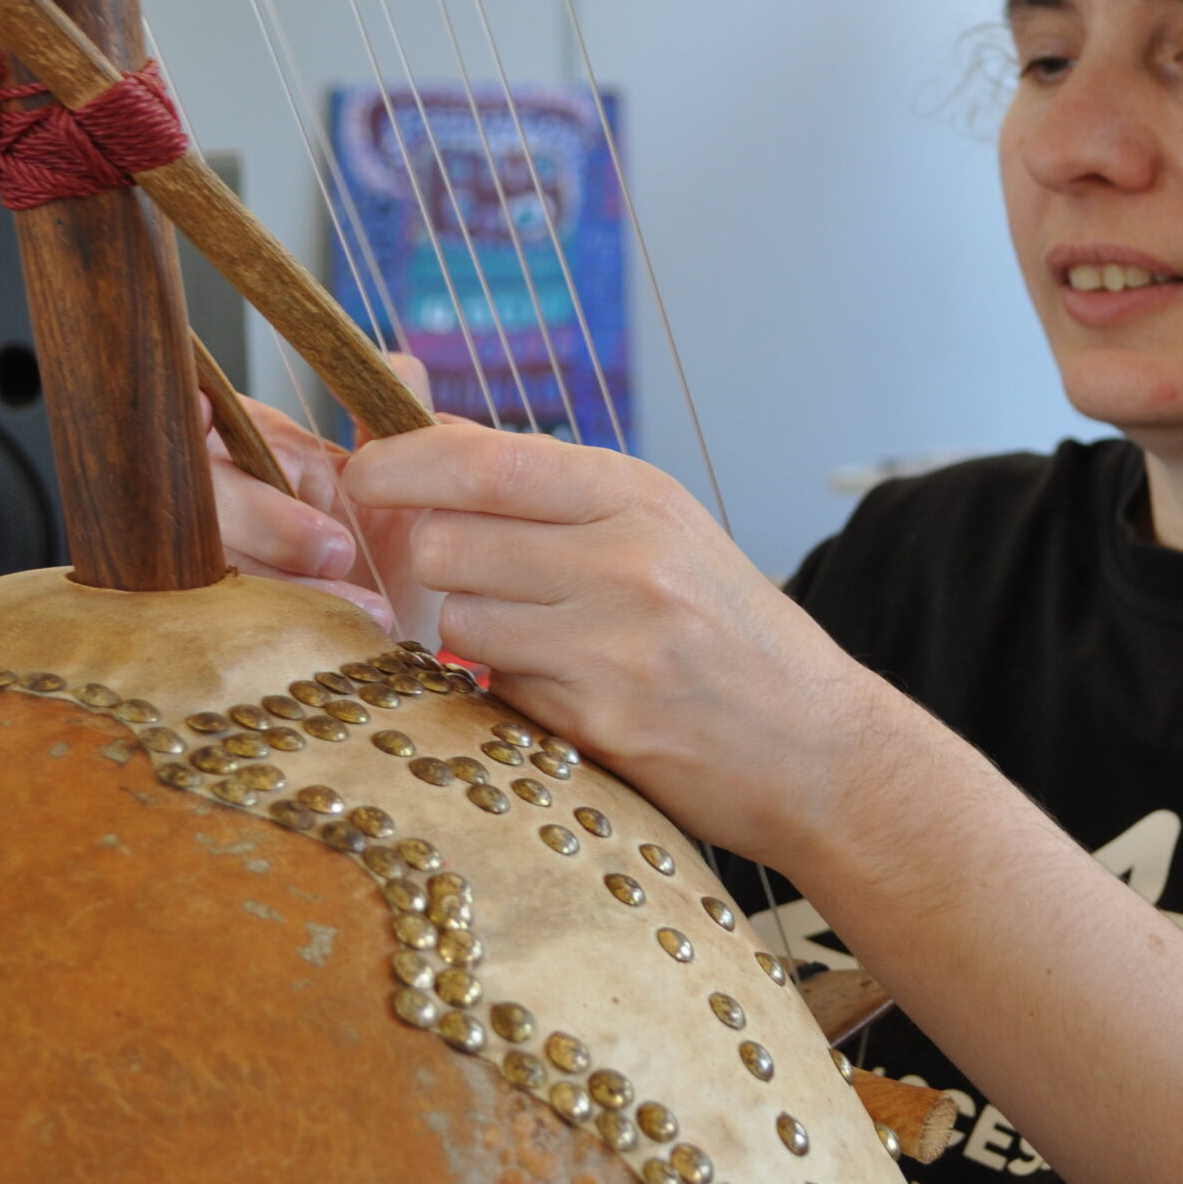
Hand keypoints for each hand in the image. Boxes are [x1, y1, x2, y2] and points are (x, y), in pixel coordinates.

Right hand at [203, 357, 443, 642]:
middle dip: (268, 521)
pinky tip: (360, 629)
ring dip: (295, 586)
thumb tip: (391, 364)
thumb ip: (393, 414)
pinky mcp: (228, 620)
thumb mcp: (408, 474)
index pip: (197, 413)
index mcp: (260, 444)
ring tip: (373, 606)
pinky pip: (238, 618)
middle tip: (342, 549)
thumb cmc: (396, 543)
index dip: (187, 411)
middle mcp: (226, 496)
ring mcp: (218, 560)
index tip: (205, 410)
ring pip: (217, 563)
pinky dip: (300, 624)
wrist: (410, 626)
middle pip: (205, 493)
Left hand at [340, 422, 898, 864]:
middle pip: (446, 542)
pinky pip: (497, 690)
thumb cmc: (730, 632)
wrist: (819, 747)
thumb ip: (552, 488)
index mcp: (638, 495)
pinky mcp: (600, 721)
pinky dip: (512, 691)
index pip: (482, 461)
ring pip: (458, 621)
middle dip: (437, 565)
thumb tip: (431, 436)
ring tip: (541, 644)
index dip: (400, 463)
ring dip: (474, 636)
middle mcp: (626, 559)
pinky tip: (571, 693)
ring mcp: (612, 644)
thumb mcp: (662, 529)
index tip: (363, 473)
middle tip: (475, 582)